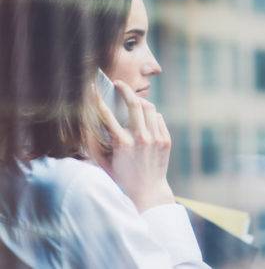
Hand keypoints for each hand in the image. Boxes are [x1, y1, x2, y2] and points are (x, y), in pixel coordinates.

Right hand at [93, 80, 174, 212]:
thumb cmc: (123, 178)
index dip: (97, 99)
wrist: (148, 191)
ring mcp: (156, 138)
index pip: (106, 114)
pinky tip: (145, 119)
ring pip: (149, 108)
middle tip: (118, 84)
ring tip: (133, 102)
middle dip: (124, 89)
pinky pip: (158, 118)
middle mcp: (140, 138)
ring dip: (139, 102)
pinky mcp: (166, 140)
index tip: (93, 88)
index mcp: (122, 143)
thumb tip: (86, 125)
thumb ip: (95, 144)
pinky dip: (151, 115)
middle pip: (134, 103)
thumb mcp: (104, 162)